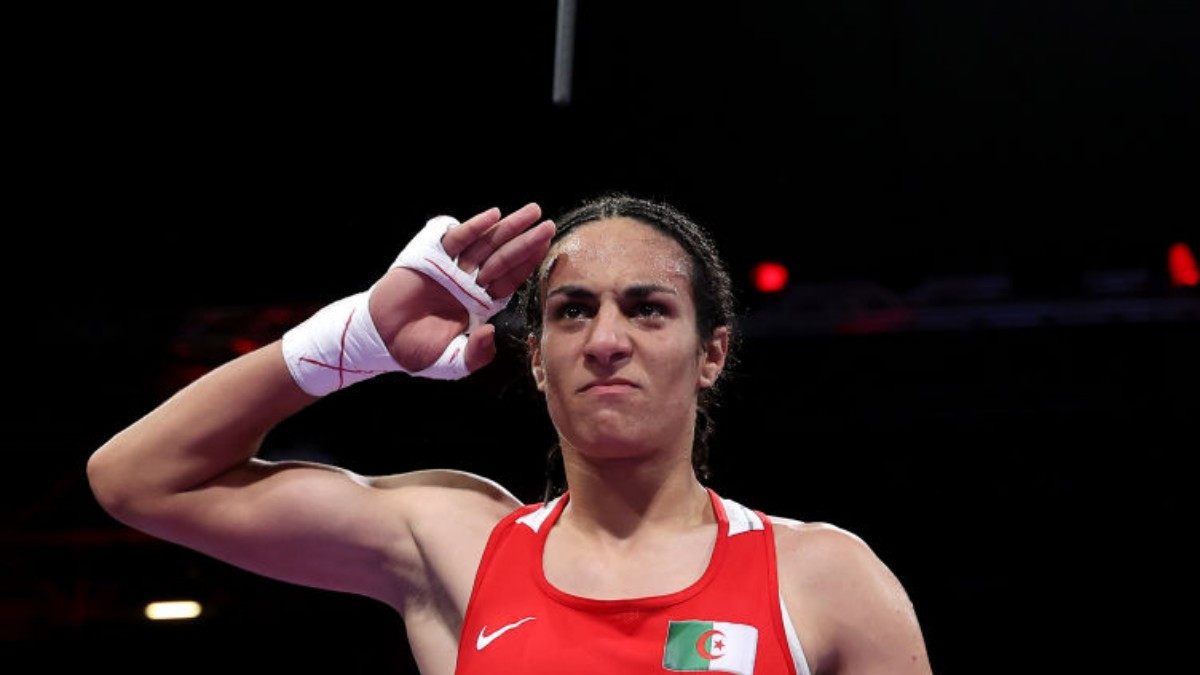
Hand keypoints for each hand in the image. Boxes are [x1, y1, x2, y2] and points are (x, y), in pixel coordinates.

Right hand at [368, 203, 554, 373]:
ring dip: (508, 227)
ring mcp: (452, 267)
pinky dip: (474, 228)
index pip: (510, 280)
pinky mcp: (431, 256)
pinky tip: (492, 216)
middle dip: (527, 241)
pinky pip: (457, 239)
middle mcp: (470, 282)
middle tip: (549, 224)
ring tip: (532, 212)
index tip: (547, 249)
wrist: (382, 340)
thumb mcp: (452, 362)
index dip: (528, 264)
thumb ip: (475, 355)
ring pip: (486, 244)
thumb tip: (491, 333)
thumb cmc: (417, 351)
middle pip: (504, 257)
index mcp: (480, 304)